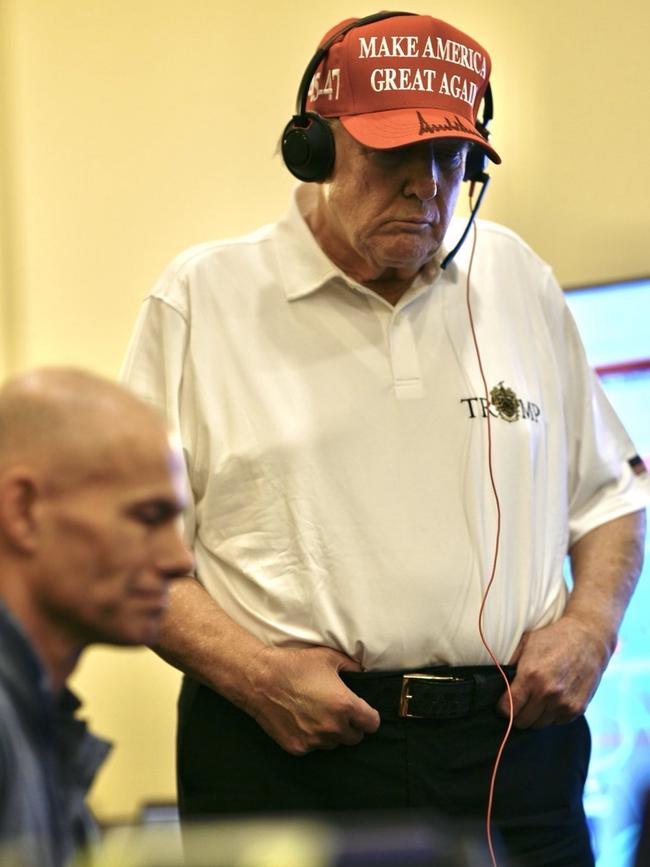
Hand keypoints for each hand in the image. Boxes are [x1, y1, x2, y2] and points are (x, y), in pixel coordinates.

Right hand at [241, 645, 380, 754]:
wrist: (261, 680)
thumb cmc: (295, 666)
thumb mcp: (329, 657)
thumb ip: (352, 667)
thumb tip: (363, 672)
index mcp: (345, 706)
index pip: (372, 724)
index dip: (369, 717)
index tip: (363, 712)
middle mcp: (332, 727)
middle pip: (355, 737)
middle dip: (351, 726)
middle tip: (339, 711)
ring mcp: (314, 740)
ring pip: (334, 744)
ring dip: (332, 733)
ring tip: (318, 714)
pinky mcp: (298, 748)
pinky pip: (314, 747)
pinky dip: (312, 737)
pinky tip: (302, 720)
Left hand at [497, 615, 611, 728]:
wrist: (588, 639)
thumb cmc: (554, 638)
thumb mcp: (526, 642)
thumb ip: (510, 662)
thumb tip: (496, 677)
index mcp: (531, 676)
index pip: (509, 708)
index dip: (502, 709)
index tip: (502, 705)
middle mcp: (548, 692)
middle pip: (523, 721)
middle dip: (517, 714)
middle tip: (518, 704)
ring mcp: (564, 702)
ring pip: (540, 724)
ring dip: (535, 716)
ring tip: (535, 701)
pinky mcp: (578, 708)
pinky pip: (557, 722)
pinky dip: (551, 715)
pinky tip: (551, 700)